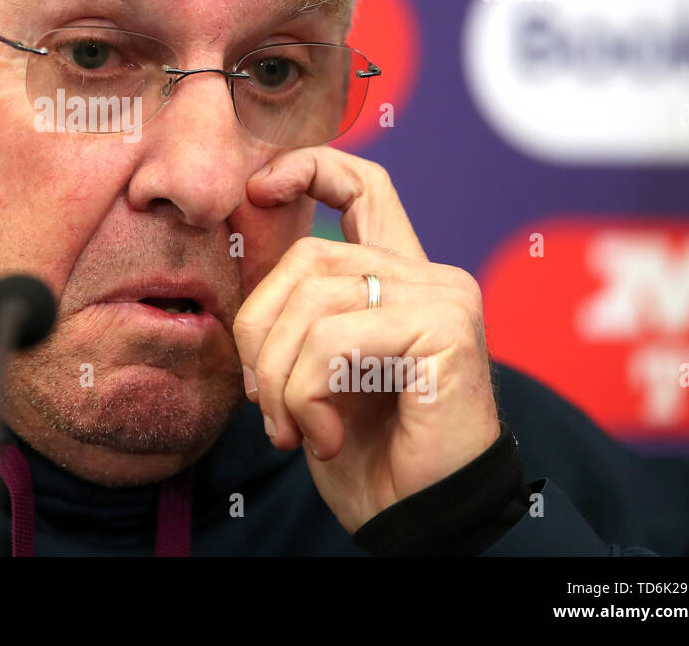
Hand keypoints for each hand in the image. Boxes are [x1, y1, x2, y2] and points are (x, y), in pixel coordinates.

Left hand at [235, 145, 499, 533]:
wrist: (417, 522)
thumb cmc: (365, 451)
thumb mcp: (310, 367)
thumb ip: (293, 308)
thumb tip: (242, 244)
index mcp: (398, 278)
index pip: (363, 185)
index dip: (309, 167)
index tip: (259, 189)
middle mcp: (428, 276)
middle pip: (308, 255)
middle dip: (259, 331)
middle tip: (263, 403)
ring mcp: (443, 297)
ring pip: (313, 299)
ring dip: (279, 377)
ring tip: (294, 429)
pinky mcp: (446, 330)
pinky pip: (334, 339)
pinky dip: (307, 394)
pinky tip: (324, 438)